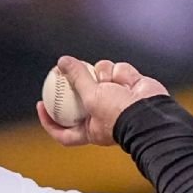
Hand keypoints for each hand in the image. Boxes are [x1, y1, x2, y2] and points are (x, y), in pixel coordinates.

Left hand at [36, 56, 167, 146]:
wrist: (153, 113)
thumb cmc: (120, 113)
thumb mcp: (92, 97)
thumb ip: (76, 78)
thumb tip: (61, 62)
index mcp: (89, 129)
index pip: (63, 131)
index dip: (49, 120)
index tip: (40, 104)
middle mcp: (101, 115)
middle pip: (80, 95)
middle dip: (74, 82)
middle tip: (61, 70)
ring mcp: (116, 98)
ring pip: (99, 75)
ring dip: (102, 74)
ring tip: (109, 80)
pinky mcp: (129, 84)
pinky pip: (117, 70)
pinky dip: (120, 72)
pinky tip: (128, 80)